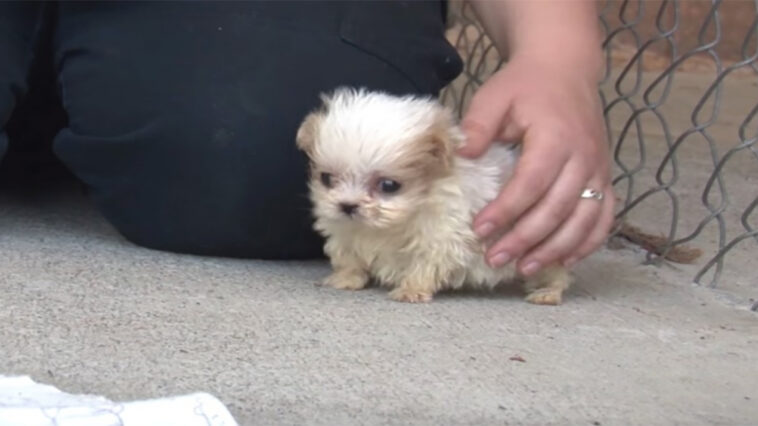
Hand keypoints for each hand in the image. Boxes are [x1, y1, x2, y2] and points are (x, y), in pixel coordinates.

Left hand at [457, 55, 614, 275]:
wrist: (565, 69)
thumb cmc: (524, 85)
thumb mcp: (494, 96)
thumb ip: (479, 124)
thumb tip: (464, 154)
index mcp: (556, 137)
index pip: (531, 183)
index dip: (506, 210)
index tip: (479, 229)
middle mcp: (584, 156)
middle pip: (557, 209)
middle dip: (525, 239)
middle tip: (494, 258)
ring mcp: (599, 169)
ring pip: (584, 220)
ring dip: (555, 249)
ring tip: (525, 268)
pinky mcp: (605, 177)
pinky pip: (604, 217)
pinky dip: (588, 242)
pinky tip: (565, 261)